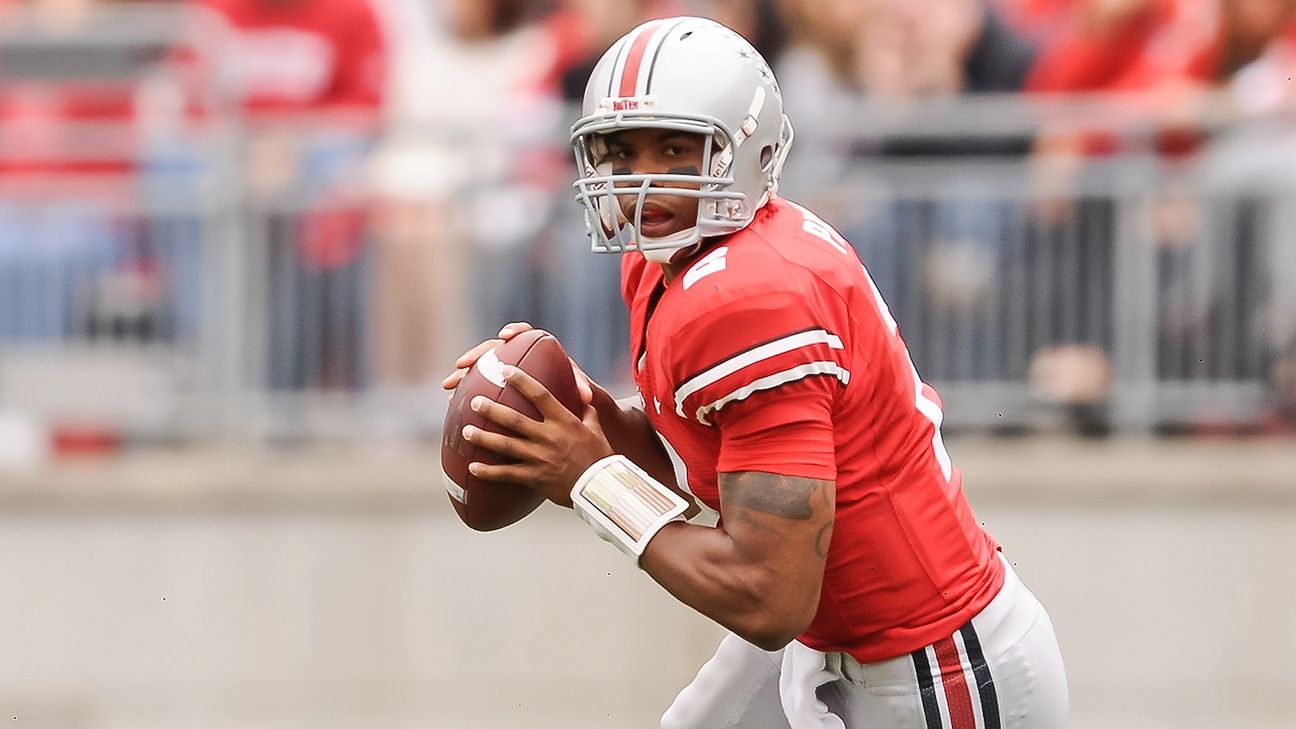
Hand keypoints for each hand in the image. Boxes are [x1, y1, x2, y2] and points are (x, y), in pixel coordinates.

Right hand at [441, 321, 593, 405]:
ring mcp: (507, 374)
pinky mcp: (499, 390)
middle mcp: (521, 360)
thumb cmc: (579, 399)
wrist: (574, 413)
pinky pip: (478, 388)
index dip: (515, 331)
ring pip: (481, 370)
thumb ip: (583, 390)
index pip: (526, 334)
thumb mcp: (584, 396)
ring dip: (463, 376)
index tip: (504, 337)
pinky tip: (453, 404)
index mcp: (541, 353)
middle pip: (494, 351)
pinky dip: (466, 394)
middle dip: (477, 355)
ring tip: (448, 386)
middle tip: (462, 364)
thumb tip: (586, 397)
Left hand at [461, 365, 613, 506]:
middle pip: (514, 419)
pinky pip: (507, 474)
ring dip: (483, 437)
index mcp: (563, 421)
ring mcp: (540, 457)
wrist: (599, 487)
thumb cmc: (599, 456)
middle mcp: (549, 436)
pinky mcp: (534, 477)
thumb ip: (586, 412)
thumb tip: (584, 396)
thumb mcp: (595, 429)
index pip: (540, 395)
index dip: (521, 381)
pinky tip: (472, 468)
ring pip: (505, 445)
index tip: (505, 371)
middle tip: (474, 402)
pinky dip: (488, 471)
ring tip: (466, 431)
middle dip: (492, 409)